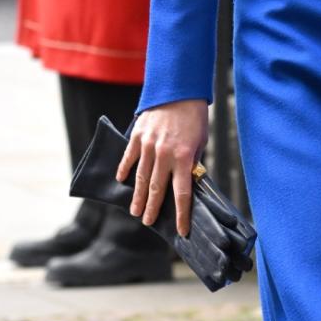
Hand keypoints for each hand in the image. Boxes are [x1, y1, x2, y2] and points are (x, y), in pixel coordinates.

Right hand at [115, 99, 209, 236]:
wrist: (179, 90)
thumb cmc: (194, 117)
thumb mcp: (199, 142)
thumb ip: (191, 162)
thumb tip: (186, 180)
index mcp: (183, 158)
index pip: (182, 194)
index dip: (181, 214)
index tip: (181, 230)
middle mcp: (164, 155)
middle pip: (156, 189)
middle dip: (153, 209)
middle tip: (148, 222)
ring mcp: (148, 146)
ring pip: (140, 178)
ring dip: (137, 196)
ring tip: (135, 211)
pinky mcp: (138, 136)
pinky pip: (129, 157)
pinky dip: (125, 170)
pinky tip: (121, 181)